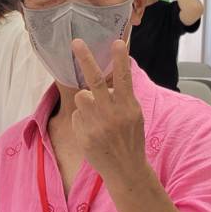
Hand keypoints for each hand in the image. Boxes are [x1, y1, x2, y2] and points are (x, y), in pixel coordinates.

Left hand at [71, 39, 146, 182]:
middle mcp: (112, 113)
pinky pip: (76, 116)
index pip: (124, 78)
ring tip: (96, 116)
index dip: (121, 59)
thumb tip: (104, 85)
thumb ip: (122, 99)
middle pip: (94, 80)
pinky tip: (92, 132)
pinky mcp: (83, 134)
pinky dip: (82, 121)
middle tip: (76, 42)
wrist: (125, 169)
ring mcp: (96, 124)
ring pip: (81, 97)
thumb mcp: (134, 116)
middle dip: (85, 59)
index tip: (118, 42)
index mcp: (128, 106)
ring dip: (85, 101)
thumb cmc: (130, 139)